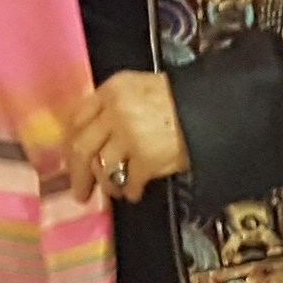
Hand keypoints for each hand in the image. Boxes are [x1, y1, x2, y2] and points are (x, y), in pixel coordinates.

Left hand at [48, 71, 186, 204]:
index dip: (71, 143)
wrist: (211, 109)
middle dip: (77, 174)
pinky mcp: (145, 159)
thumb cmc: (177, 99)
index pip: (77, 118)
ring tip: (114, 192)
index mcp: (112, 89)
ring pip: (102, 168)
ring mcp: (129, 136)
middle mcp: (115, 111)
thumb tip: (90, 137)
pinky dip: (130, 191)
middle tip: (80, 191)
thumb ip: (112, 106)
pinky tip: (134, 192)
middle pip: (82, 146)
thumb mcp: (139, 89)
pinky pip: (127, 182)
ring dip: (106, 185)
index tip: (71, 158)